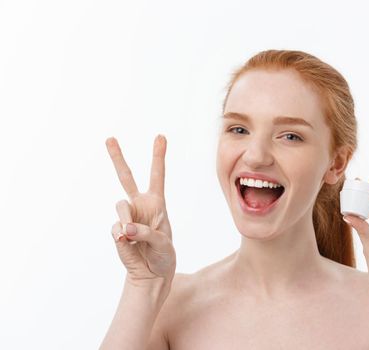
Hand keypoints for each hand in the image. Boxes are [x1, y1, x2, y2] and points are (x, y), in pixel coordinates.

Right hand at [106, 135, 175, 283]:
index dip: (158, 156)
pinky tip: (128, 244)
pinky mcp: (117, 230)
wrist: (151, 274)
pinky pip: (116, 227)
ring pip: (120, 205)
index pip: (157, 175)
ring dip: (127, 218)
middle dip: (118, 157)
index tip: (160, 136)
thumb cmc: (163, 255)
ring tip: (132, 235)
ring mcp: (127, 216)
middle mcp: (140, 205)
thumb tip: (124, 229)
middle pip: (126, 177)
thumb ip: (145, 233)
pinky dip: (122, 236)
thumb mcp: (162, 243)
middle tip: (109, 138)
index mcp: (157, 203)